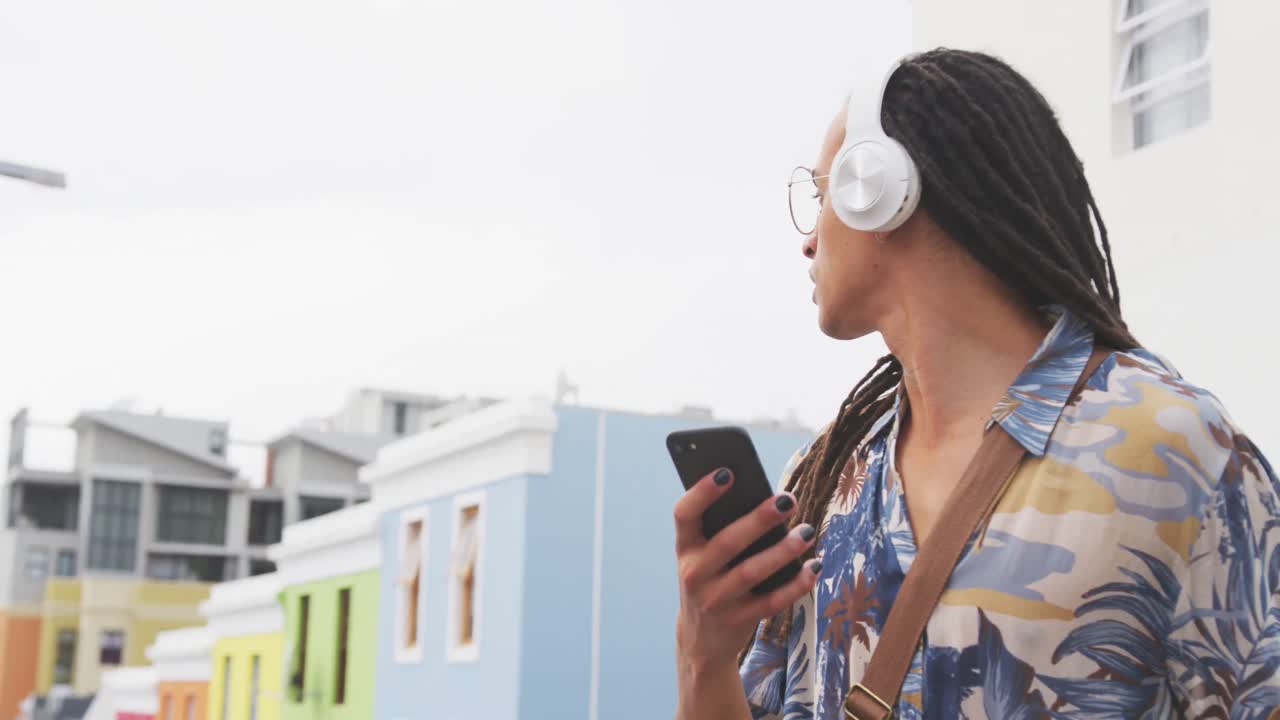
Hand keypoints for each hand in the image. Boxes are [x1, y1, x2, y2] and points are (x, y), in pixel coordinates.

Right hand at [673, 468, 820, 671]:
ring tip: (807, 532)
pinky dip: (795, 585)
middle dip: (759, 519)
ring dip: (782, 551)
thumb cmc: (711, 579)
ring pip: (751, 572)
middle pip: (727, 542)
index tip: (727, 472)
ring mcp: (715, 600)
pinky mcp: (739, 621)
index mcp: (685, 548)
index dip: (702, 492)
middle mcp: (695, 574)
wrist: (701, 640)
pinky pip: (772, 602)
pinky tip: (814, 567)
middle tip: (788, 500)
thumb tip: (766, 498)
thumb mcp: (703, 556)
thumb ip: (722, 529)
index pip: (684, 514)